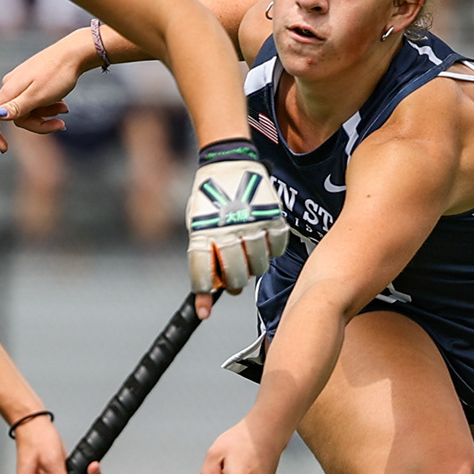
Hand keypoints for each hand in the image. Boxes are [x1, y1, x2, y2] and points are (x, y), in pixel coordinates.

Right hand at [0, 36, 86, 153]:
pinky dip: (48, 106)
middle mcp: (10, 86)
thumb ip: (17, 108)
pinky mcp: (32, 81)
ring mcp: (21, 83)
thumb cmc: (57, 75)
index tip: (5, 150)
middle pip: (17, 118)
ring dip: (47, 115)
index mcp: (9, 91)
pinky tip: (63, 103)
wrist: (74, 54)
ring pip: (29, 110)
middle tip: (61, 124)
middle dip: (38, 125)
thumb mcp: (38, 96)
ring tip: (65, 109)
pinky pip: (36, 101)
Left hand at [185, 139, 287, 294]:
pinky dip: (272, 250)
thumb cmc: (209, 199)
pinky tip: (263, 244)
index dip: (202, 297)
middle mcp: (227, 229)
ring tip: (249, 257)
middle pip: (234, 275)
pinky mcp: (272, 215)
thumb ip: (202, 258)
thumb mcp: (196, 225)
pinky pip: (277, 246)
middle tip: (234, 279)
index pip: (202, 275)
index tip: (204, 311)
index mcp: (203, 232)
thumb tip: (206, 298)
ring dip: (254, 267)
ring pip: (259, 265)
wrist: (228, 163)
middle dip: (233, 283)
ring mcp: (252, 223)